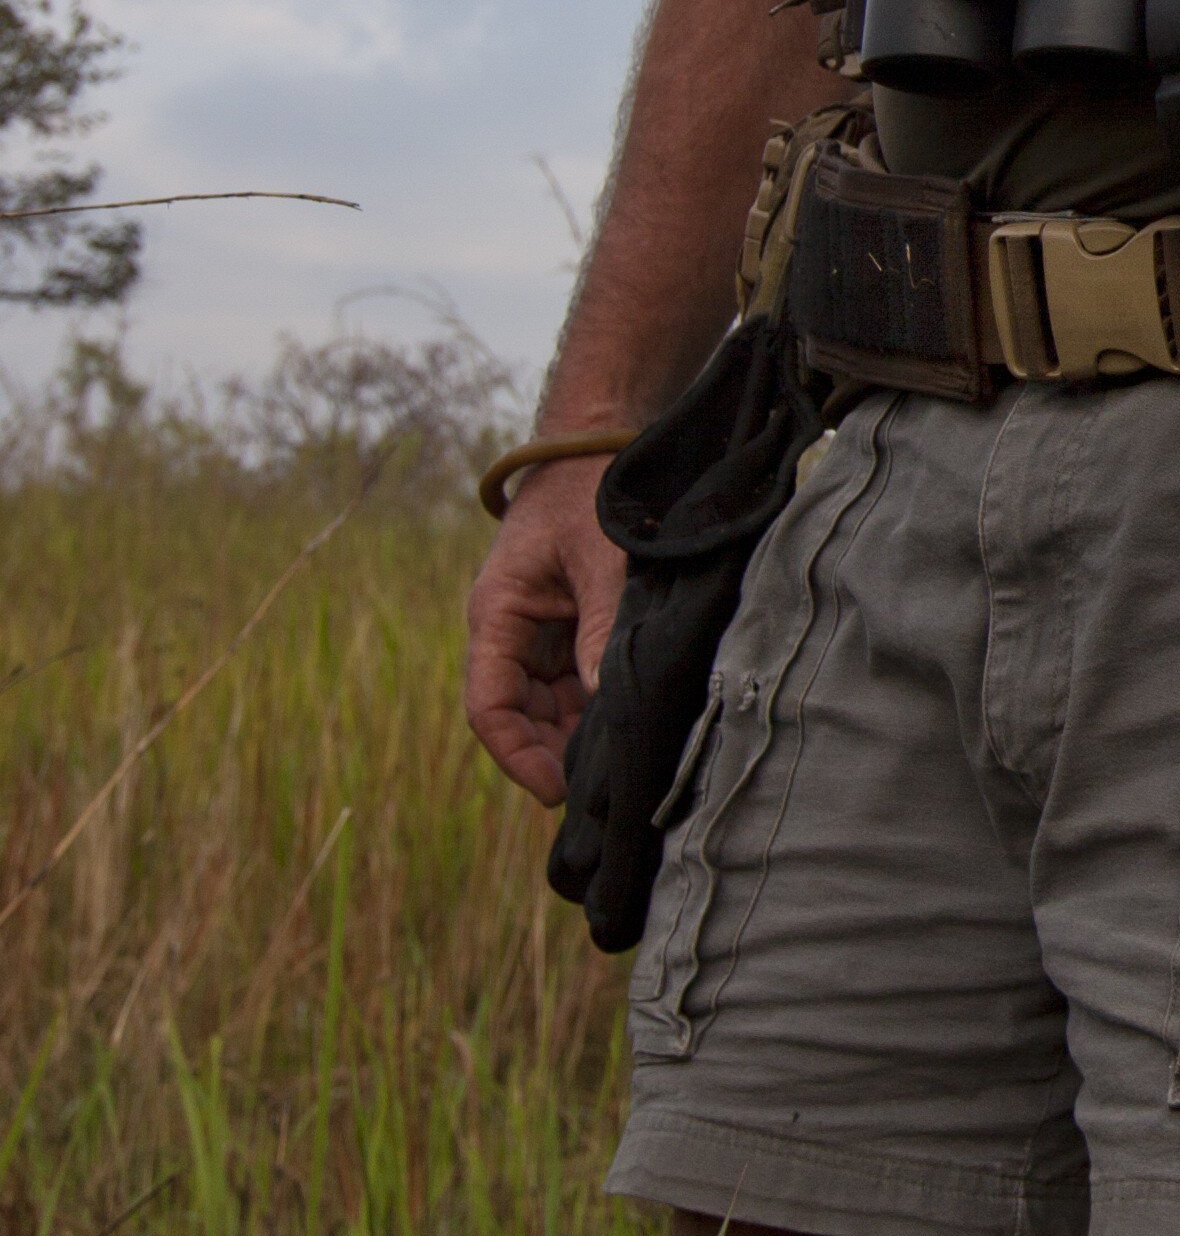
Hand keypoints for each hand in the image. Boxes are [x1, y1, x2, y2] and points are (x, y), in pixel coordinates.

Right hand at [466, 462, 626, 808]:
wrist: (598, 443)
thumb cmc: (591, 493)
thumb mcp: (602, 559)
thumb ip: (604, 627)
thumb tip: (608, 701)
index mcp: (497, 614)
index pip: (490, 707)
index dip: (518, 756)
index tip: (558, 791)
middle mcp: (511, 633)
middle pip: (523, 717)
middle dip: (556, 754)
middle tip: (608, 784)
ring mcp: (541, 634)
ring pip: (552, 707)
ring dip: (582, 733)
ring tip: (627, 760)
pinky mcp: (572, 629)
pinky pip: (578, 683)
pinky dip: (600, 706)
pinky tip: (634, 724)